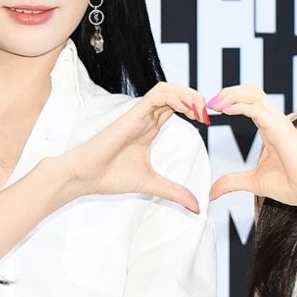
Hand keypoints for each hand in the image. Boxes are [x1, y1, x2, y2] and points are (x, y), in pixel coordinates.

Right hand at [60, 83, 209, 212]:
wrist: (85, 177)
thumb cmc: (111, 176)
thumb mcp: (153, 185)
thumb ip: (175, 192)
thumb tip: (196, 207)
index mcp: (150, 128)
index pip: (177, 107)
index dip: (196, 109)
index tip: (209, 122)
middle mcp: (146, 118)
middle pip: (176, 94)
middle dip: (197, 99)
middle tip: (211, 114)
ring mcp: (139, 114)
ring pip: (168, 89)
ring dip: (189, 94)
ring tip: (201, 111)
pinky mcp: (132, 114)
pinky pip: (157, 94)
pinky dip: (176, 97)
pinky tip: (188, 110)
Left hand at [206, 85, 296, 213]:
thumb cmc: (292, 185)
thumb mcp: (253, 182)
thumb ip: (232, 183)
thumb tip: (212, 192)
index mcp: (271, 127)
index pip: (250, 101)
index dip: (229, 100)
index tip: (211, 109)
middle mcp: (276, 120)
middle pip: (250, 91)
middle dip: (228, 92)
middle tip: (209, 104)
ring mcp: (279, 123)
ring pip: (253, 94)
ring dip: (230, 95)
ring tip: (214, 104)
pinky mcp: (280, 130)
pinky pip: (256, 110)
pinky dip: (238, 106)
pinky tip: (224, 111)